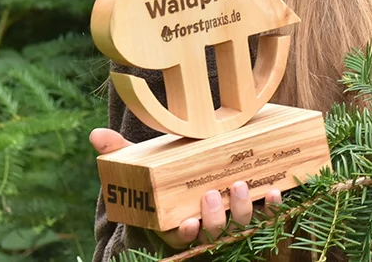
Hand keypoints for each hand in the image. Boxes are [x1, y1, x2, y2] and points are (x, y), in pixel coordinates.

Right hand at [89, 128, 282, 247]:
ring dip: (244, 209)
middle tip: (212, 194)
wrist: (204, 174)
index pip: (181, 237)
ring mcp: (233, 220)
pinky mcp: (258, 210)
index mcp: (179, 222)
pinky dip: (273, 205)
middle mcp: (208, 226)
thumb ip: (122, 154)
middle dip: (214, 217)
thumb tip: (96, 135)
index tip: (186, 223)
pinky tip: (275, 190)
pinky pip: (268, 214)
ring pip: (241, 225)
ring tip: (242, 185)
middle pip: (213, 233)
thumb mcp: (146, 167)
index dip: (184, 234)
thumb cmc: (171, 177)